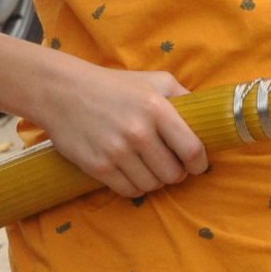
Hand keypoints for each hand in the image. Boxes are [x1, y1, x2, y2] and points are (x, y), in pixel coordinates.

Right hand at [35, 63, 208, 200]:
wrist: (63, 92)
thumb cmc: (114, 86)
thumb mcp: (154, 80)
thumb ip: (183, 96)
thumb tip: (208, 116)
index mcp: (157, 108)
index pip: (191, 150)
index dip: (199, 164)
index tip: (197, 165)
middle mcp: (138, 132)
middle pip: (173, 174)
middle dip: (177, 174)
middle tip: (171, 166)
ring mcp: (117, 151)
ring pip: (152, 185)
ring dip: (156, 181)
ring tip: (151, 169)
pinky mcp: (98, 166)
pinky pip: (129, 191)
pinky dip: (135, 187)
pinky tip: (133, 174)